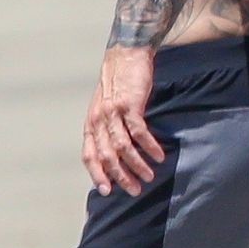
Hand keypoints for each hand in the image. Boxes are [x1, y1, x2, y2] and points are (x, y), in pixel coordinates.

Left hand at [82, 46, 165, 196]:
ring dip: (137, 164)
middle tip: (135, 189)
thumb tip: (114, 155)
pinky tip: (159, 156)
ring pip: (123, 147)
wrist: (125, 55)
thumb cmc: (116, 84)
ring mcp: (113, 112)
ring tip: (149, 176)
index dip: (97, 174)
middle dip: (121, 176)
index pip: (90, 155)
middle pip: (108, 156)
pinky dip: (149, 146)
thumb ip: (106, 129)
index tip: (108, 191)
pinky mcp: (130, 105)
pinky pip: (139, 131)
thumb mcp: (104, 108)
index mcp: (91, 123)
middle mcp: (99, 120)